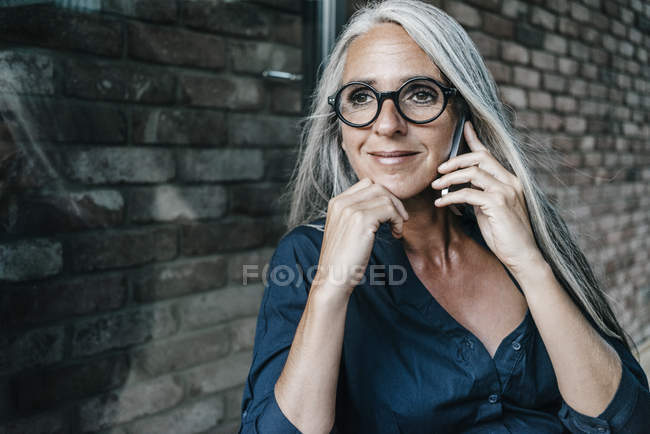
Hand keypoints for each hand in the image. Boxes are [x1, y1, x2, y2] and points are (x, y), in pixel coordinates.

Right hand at [316, 177, 408, 295]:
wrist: (333, 278)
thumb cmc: (343, 259)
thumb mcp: (347, 230)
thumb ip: (358, 214)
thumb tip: (382, 204)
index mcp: (336, 203)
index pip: (366, 184)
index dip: (383, 196)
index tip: (390, 214)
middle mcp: (341, 202)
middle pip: (377, 187)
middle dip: (394, 201)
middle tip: (400, 220)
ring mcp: (350, 210)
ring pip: (385, 197)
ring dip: (397, 212)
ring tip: (397, 229)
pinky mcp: (361, 220)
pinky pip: (389, 209)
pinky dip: (397, 221)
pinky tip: (396, 234)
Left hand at [431, 121, 543, 274]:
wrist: (523, 256)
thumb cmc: (505, 235)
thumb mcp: (489, 210)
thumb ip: (480, 195)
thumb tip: (461, 188)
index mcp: (510, 180)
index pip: (489, 155)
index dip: (475, 139)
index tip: (464, 127)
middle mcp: (510, 182)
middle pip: (480, 158)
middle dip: (456, 160)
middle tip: (439, 170)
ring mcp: (506, 192)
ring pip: (472, 173)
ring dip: (450, 179)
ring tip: (436, 187)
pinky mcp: (498, 204)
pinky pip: (468, 193)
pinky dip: (451, 196)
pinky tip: (441, 203)